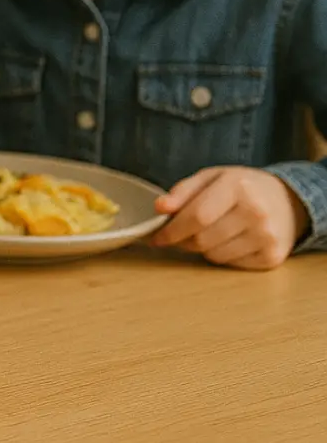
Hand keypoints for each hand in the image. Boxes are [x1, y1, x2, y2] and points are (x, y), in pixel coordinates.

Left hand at [150, 166, 309, 269]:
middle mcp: (256, 212)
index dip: (171, 230)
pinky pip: (230, 264)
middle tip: (179, 235)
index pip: (196, 216)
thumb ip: (182, 191)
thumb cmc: (241, 187)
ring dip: (202, 249)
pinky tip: (228, 240)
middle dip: (183, 240)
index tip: (156, 238)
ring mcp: (267, 237)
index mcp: (238, 187)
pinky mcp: (272, 257)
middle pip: (202, 239)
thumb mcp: (211, 178)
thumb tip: (159, 208)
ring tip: (209, 233)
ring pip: (214, 255)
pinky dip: (221, 255)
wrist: (287, 200)